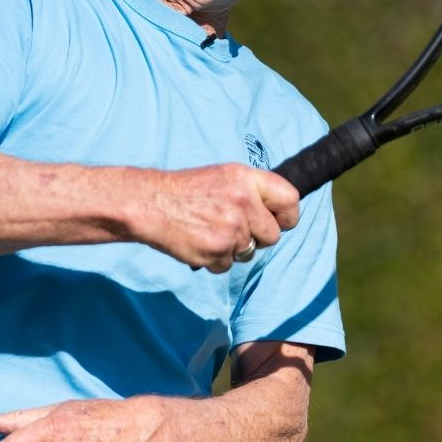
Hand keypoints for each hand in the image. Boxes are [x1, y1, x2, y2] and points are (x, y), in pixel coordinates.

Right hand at [136, 164, 298, 271]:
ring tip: (211, 230)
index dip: (287, 216)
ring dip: (234, 248)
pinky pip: (229, 265)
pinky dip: (217, 259)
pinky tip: (201, 241)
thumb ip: (254, 191)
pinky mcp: (217, 252)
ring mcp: (231, 229)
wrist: (151, 203)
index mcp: (248, 179)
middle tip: (234, 227)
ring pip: (249, 252)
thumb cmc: (189, 190)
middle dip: (257, 237)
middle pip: (272, 235)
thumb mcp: (225, 176)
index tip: (278, 221)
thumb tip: (279, 213)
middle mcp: (243, 203)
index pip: (290, 200)